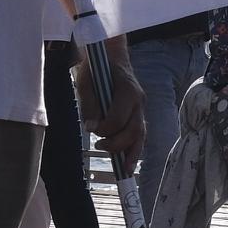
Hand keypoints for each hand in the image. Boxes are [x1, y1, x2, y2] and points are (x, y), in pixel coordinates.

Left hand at [77, 52, 145, 168]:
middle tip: (100, 146)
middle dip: (117, 143)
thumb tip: (91, 128)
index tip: (91, 129)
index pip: (118, 118)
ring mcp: (141, 108)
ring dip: (131, 153)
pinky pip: (139, 135)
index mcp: (128, 90)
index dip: (104, 128)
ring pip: (141, 135)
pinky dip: (134, 150)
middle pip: (133, 130)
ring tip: (124, 171)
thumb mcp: (86, 82)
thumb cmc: (95, 67)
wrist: (110, 56)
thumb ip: (89, 105)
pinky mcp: (137, 114)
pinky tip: (127, 165)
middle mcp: (139, 101)